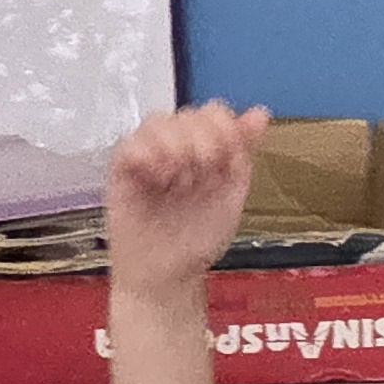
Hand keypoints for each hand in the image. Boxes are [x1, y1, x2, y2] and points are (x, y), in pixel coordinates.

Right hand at [104, 103, 268, 297]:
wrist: (170, 272)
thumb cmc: (199, 236)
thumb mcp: (232, 192)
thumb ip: (244, 151)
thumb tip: (261, 112)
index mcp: (205, 149)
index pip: (213, 112)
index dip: (223, 127)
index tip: (225, 159)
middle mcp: (175, 146)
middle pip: (187, 113)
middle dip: (203, 141)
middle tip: (202, 173)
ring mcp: (147, 154)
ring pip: (158, 121)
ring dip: (176, 148)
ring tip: (180, 181)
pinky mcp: (122, 169)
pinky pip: (129, 144)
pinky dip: (149, 156)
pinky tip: (159, 179)